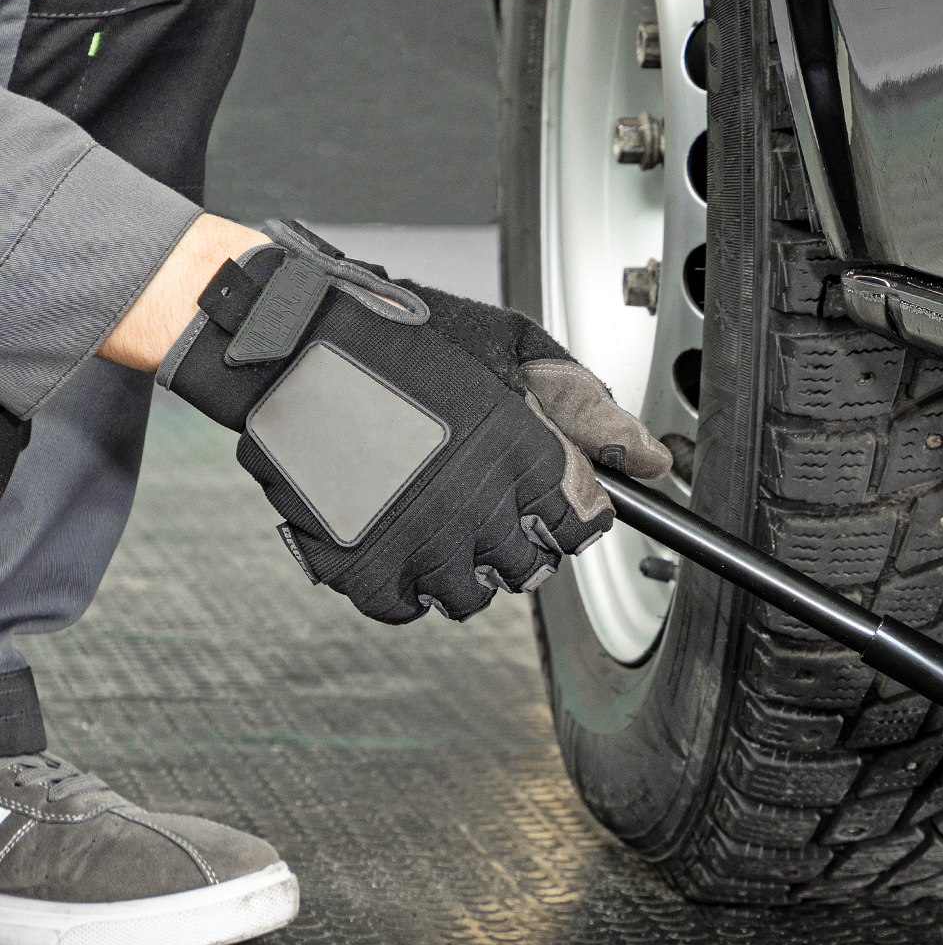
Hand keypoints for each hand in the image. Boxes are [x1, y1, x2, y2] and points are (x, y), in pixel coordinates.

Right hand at [160, 221, 670, 623]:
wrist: (288, 341)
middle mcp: (479, 508)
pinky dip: (405, 588)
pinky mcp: (362, 565)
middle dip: (517, 542)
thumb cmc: (400, 335)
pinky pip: (404, 609)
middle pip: (530, 569)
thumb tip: (651, 462)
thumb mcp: (512, 349)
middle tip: (484, 507)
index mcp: (525, 454)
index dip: (567, 513)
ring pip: (471, 598)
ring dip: (463, 569)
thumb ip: (586, 410)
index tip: (546, 498)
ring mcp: (419, 543)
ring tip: (438, 522)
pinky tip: (398, 542)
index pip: (582, 526)